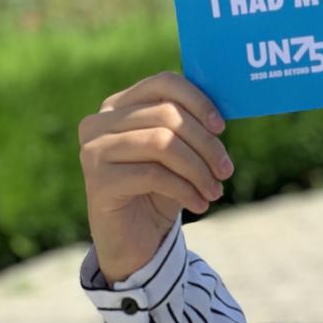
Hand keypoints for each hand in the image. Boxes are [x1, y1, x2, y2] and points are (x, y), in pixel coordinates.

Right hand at [78, 71, 233, 284]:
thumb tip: (228, 103)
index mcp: (120, 104)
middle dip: (206, 144)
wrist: (134, 239)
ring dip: (199, 170)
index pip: (164, 83)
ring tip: (215, 191)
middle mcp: (100, 122)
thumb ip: (193, 123)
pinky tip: (199, 204)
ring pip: (163, 143)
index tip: (222, 127)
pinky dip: (186, 190)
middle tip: (226, 169)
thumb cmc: (161, 188)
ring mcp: (94, 150)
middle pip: (168, 115)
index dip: (198, 100)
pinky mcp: (97, 180)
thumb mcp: (180, 151)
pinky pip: (154, 175)